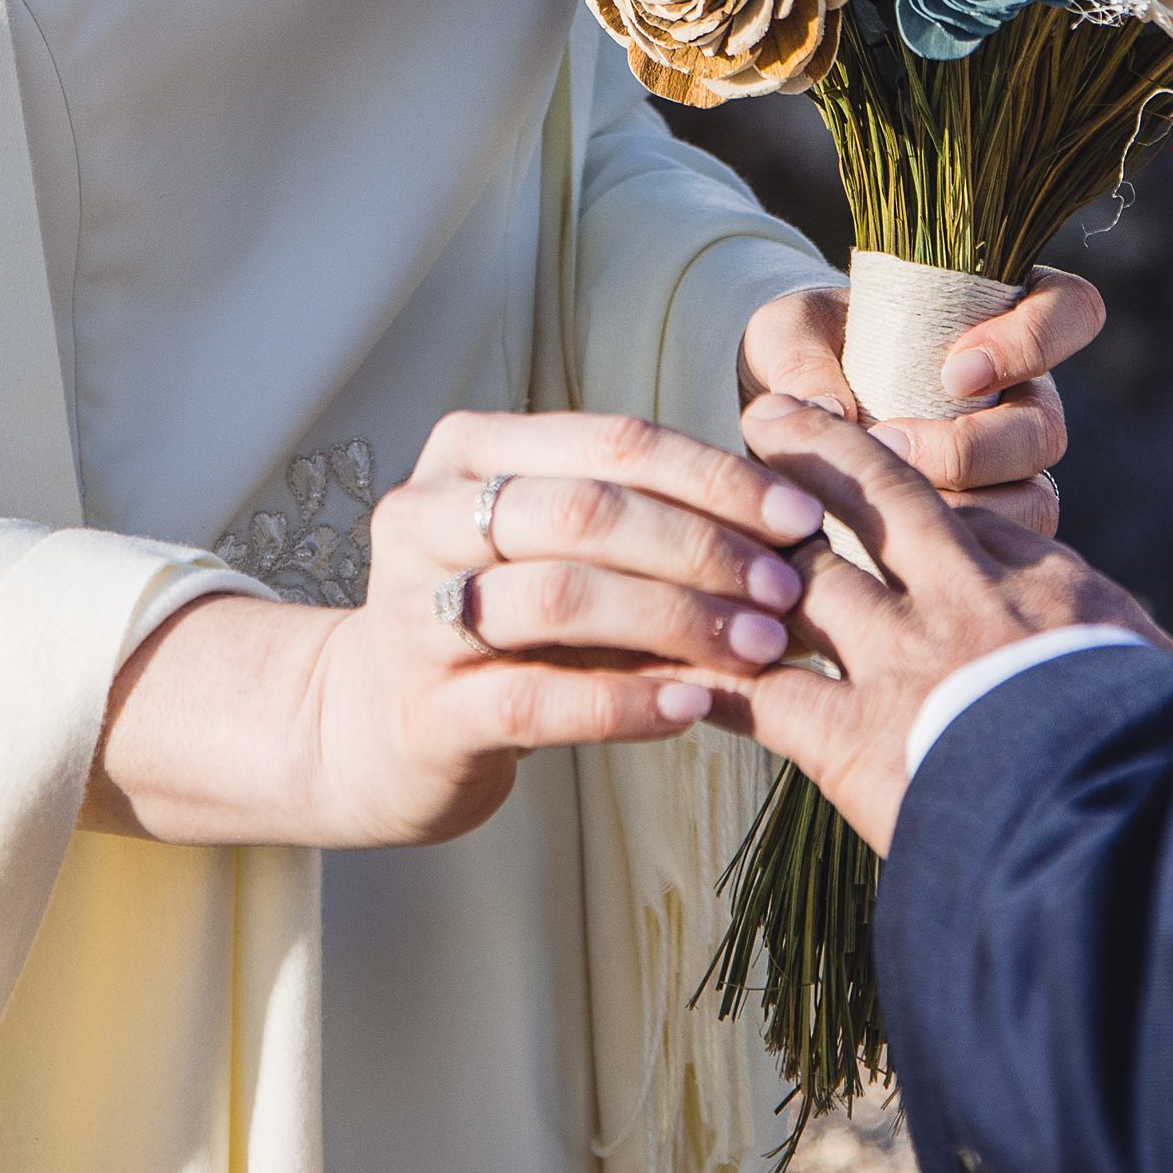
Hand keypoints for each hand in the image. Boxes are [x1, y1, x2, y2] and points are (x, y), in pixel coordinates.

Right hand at [89, 409, 828, 853]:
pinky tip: (695, 707)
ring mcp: (413, 613)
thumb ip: (652, 533)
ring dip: (680, 620)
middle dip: (705, 547)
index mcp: (469, 451)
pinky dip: (627, 700)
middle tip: (789, 589)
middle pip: (589, 511)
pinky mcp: (422, 711)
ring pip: (564, 597)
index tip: (801, 518)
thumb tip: (796, 537)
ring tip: (763, 649)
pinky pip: (538, 699)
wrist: (371, 729)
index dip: (717, 477)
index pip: (613, 442)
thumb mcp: (562, 556)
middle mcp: (427, 516)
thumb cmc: (503, 625)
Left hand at [731, 395, 1169, 857]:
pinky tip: (672, 667)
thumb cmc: (1170, 772)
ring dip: (750, 546)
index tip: (880, 468)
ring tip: (698, 520)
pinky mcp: (857, 740)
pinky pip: (763, 693)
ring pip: (808, 574)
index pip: (977, 515)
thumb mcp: (1158, 688)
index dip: (922, 487)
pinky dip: (713, 678)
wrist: (1138, 840)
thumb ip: (1121, 662)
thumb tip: (1139, 680)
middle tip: (767, 418)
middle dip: (820, 451)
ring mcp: (907, 663)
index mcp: (1052, 586)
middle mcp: (970, 603)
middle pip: (881, 498)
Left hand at [736, 260, 1103, 534]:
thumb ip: (802, 358)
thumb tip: (830, 413)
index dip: (1033, 340)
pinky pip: (1000, 556)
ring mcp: (1010, 469)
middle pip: (1044, 426)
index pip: (1069, 310)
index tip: (954, 372)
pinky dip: (951, 554)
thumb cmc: (801, 352)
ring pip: (1033, 499)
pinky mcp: (990, 532)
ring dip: (964, 509)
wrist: (783, 418)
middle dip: (973, 447)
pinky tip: (889, 552)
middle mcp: (1021, 395)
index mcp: (998, 320)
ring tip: (885, 507)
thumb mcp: (787, 334)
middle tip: (894, 447)